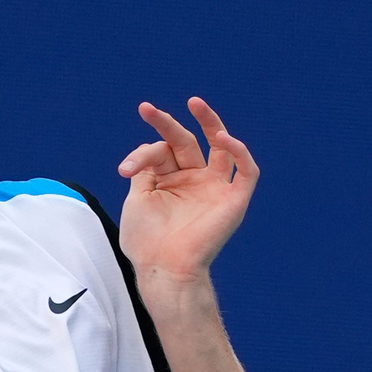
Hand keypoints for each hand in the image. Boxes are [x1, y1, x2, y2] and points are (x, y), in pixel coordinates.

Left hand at [117, 97, 259, 280]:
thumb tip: (148, 148)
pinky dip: (239, 152)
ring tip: (194, 103)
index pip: (161, 152)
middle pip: (186, 142)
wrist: (164, 268)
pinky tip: (222, 138)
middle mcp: (194, 181)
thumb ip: (145, 170)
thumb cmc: (148, 242)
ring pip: (221, 148)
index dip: (143, 153)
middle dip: (167, 124)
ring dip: (211, 123)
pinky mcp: (235, 199)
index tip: (125, 169)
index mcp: (171, 182)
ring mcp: (215, 188)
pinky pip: (246, 170)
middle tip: (146, 109)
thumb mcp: (138, 199)